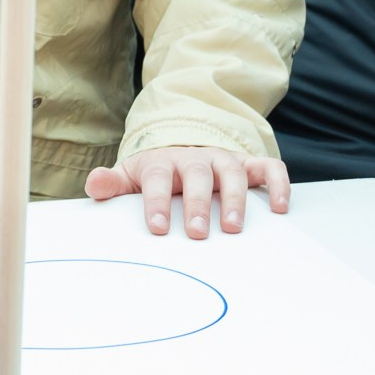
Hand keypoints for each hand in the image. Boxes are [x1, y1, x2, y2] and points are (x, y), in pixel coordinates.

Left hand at [87, 147, 290, 238]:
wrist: (186, 142)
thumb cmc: (158, 170)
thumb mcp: (131, 174)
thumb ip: (113, 182)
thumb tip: (94, 184)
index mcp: (163, 161)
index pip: (157, 177)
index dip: (157, 201)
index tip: (159, 228)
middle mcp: (195, 158)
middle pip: (196, 174)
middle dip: (197, 203)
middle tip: (197, 232)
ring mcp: (223, 159)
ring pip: (232, 171)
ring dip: (234, 198)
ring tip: (233, 227)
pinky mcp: (249, 163)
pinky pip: (269, 168)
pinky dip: (277, 184)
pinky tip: (280, 207)